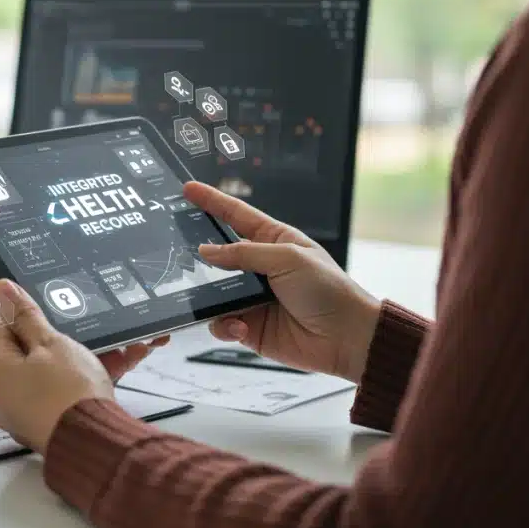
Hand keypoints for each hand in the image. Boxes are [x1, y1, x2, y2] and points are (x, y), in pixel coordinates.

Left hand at [0, 280, 166, 451]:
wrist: (92, 443)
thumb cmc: (69, 388)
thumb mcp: (50, 342)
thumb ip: (25, 315)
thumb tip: (1, 288)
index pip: (4, 331)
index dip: (29, 320)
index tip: (53, 318)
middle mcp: (0, 397)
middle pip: (24, 357)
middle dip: (55, 345)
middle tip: (83, 340)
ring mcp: (21, 417)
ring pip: (46, 378)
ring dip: (75, 366)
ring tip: (115, 354)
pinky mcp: (42, 430)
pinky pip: (57, 399)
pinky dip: (77, 388)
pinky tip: (108, 377)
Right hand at [185, 182, 380, 382]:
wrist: (346, 338)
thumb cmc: (329, 290)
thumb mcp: (288, 259)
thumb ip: (244, 254)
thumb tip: (207, 251)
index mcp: (274, 241)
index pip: (236, 215)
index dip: (212, 201)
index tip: (188, 190)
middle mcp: (260, 267)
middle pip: (219, 255)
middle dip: (200, 256)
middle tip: (182, 252)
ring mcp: (253, 297)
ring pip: (213, 292)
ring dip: (212, 297)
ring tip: (221, 301)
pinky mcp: (249, 326)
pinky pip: (222, 323)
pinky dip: (225, 325)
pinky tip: (241, 327)